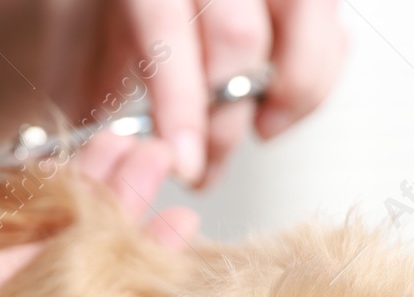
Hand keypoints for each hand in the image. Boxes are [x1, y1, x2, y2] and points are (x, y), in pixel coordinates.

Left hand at [44, 0, 347, 186]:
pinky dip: (317, 78)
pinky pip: (335, 30)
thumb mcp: (78, 43)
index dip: (182, 105)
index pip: (169, 30)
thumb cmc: (119, 11)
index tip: (187, 163)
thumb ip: (84, 90)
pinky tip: (284, 103)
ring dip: (294, 91)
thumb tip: (92, 158)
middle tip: (208, 161)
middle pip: (238, 34)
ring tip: (265, 127)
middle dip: (227, 114)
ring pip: (310, 19)